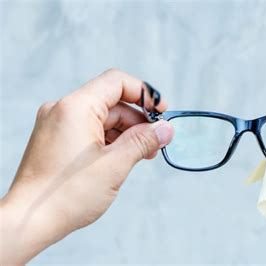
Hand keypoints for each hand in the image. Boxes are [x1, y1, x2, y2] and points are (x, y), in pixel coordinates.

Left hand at [0, 69, 173, 263]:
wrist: (30, 221)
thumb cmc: (66, 195)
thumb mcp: (115, 165)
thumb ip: (143, 142)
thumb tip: (165, 129)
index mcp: (75, 108)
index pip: (116, 82)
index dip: (144, 93)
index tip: (161, 112)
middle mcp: (62, 110)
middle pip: (112, 103)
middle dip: (138, 121)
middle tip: (156, 143)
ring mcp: (57, 125)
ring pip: (103, 118)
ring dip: (126, 134)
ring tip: (142, 155)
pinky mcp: (56, 140)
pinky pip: (90, 131)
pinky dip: (110, 141)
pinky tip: (122, 159)